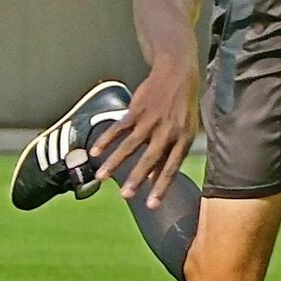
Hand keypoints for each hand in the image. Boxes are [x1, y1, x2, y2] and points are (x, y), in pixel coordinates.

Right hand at [90, 59, 199, 207]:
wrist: (177, 75)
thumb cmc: (183, 108)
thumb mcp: (185, 131)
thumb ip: (171, 155)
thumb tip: (155, 179)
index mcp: (183, 140)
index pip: (171, 169)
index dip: (161, 187)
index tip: (151, 205)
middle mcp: (167, 132)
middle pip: (150, 160)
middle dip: (136, 179)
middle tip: (125, 196)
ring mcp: (150, 121)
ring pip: (130, 145)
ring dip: (114, 162)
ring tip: (102, 177)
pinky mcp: (136, 110)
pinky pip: (119, 128)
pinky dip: (106, 140)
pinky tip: (95, 151)